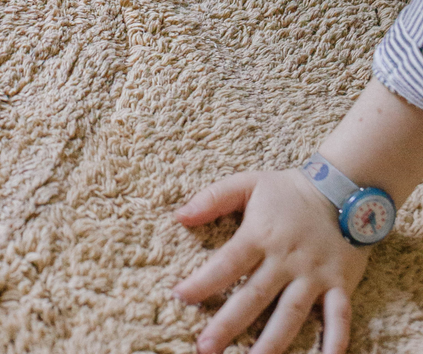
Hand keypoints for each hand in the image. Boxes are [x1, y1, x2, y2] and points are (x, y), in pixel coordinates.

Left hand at [173, 169, 370, 353]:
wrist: (342, 189)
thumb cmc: (287, 190)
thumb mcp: (247, 184)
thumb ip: (212, 198)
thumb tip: (179, 216)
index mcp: (259, 235)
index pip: (227, 263)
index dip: (203, 281)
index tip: (180, 297)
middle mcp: (285, 259)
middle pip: (254, 296)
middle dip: (229, 324)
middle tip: (206, 348)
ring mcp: (314, 274)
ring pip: (291, 313)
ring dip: (272, 342)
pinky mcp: (340, 284)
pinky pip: (339, 317)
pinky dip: (335, 340)